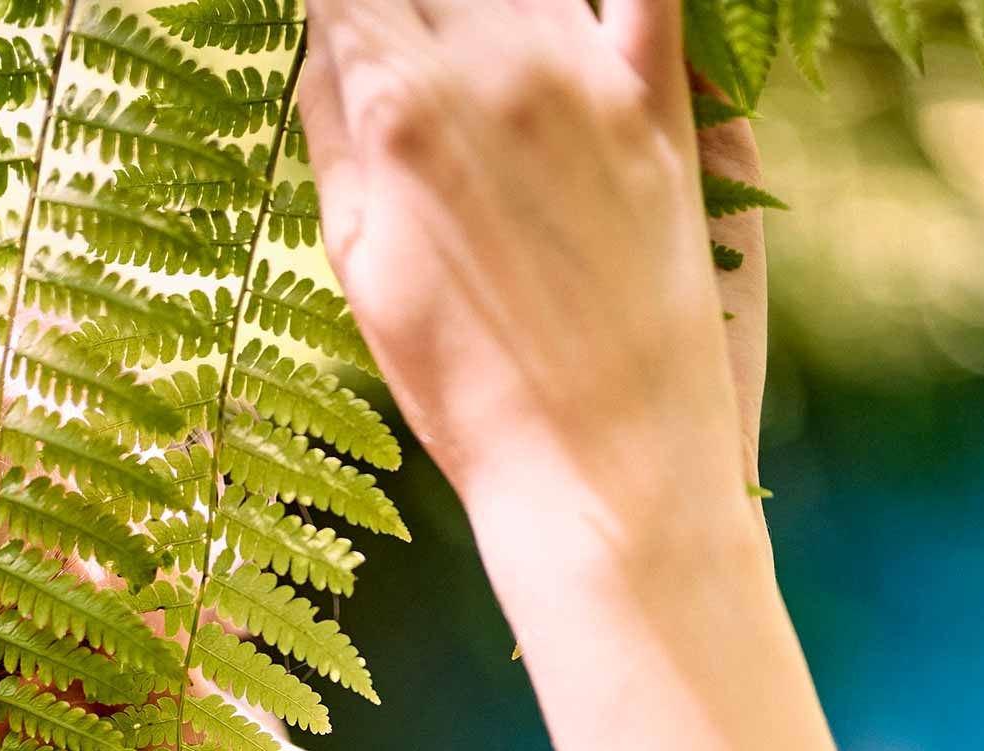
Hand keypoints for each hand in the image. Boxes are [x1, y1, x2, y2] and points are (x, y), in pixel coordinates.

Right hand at [299, 0, 759, 537]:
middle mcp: (488, 65)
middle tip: (412, 45)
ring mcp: (582, 77)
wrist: (600, 470)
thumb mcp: (361, 270)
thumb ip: (334, 133)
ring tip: (471, 39)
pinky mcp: (662, 106)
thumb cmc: (465, 394)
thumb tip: (321, 35)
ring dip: (488, 3)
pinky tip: (575, 14)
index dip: (345, 6)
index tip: (347, 24)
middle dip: (411, 4)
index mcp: (396, 108)